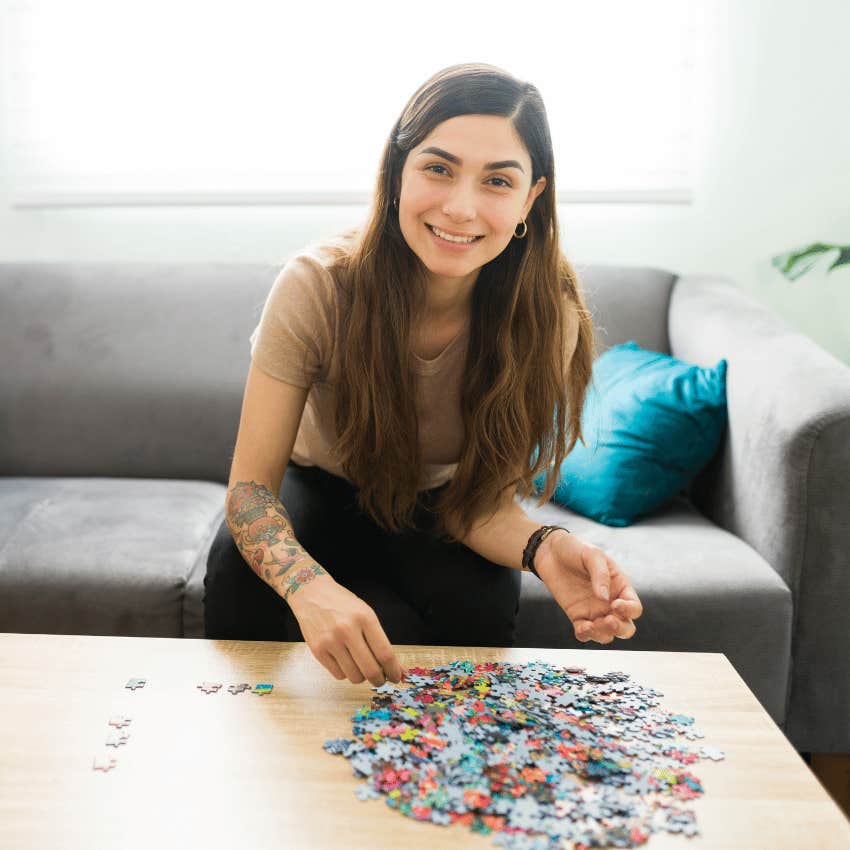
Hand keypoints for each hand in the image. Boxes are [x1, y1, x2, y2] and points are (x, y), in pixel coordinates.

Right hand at [286, 575, 406, 685]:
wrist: (312, 593)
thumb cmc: (342, 604)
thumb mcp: (366, 614)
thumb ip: (380, 640)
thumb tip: (397, 667)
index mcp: (365, 618)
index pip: (384, 653)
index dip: (393, 670)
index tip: (396, 677)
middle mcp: (347, 630)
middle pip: (370, 669)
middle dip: (379, 680)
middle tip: (381, 679)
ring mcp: (331, 641)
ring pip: (354, 676)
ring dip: (361, 677)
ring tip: (360, 666)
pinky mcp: (317, 650)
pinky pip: (338, 675)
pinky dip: (345, 673)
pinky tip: (345, 661)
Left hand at [533, 530, 642, 643]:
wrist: (550, 552)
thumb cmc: (576, 549)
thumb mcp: (592, 555)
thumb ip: (601, 575)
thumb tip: (604, 599)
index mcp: (620, 587)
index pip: (634, 608)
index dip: (629, 610)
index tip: (615, 604)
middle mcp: (610, 603)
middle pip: (626, 627)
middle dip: (620, 629)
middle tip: (607, 620)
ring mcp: (594, 611)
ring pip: (607, 634)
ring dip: (602, 634)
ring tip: (590, 624)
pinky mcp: (577, 616)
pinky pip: (585, 634)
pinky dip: (585, 635)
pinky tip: (582, 627)